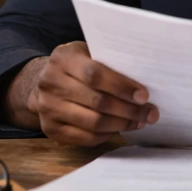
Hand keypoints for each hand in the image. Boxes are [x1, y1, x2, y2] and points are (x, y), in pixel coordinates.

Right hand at [8, 42, 158, 146]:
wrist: (41, 82)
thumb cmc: (76, 65)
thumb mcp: (86, 52)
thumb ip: (108, 61)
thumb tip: (143, 79)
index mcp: (63, 59)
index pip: (94, 75)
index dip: (122, 87)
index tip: (144, 96)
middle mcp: (51, 83)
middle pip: (97, 102)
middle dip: (129, 110)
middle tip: (150, 113)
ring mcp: (48, 108)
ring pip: (93, 123)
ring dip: (122, 124)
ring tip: (139, 121)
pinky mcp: (50, 129)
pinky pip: (86, 137)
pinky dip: (108, 134)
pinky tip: (121, 128)